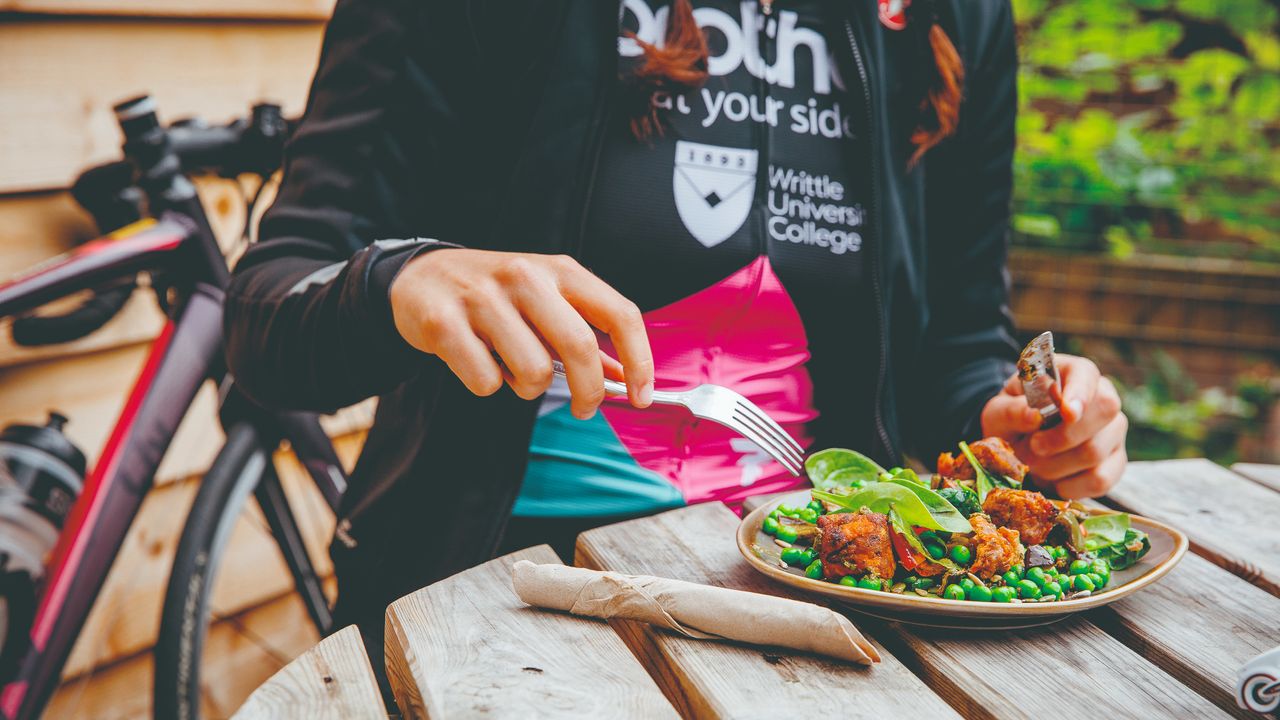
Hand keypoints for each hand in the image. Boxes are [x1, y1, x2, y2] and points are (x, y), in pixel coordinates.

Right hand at [390, 249, 653, 417]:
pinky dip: (487, 385)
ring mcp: (482, 297)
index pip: (619, 313)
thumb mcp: (547, 301)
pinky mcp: (443, 323)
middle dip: (588, 392)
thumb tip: (625, 377)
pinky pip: (486, 382)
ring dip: (526, 387)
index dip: (640, 360)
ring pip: (533, 373)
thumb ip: (586, 335)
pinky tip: (476, 361)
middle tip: (582, 409)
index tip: (641, 397)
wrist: (420, 276)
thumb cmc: (496, 295)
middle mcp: (525, 276)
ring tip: (508, 365)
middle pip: (580, 347)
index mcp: (560, 269)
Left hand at [981, 354, 1127, 497]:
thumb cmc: (1011, 420)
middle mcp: (1102, 399)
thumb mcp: (998, 412)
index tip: (1067, 412)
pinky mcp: (1115, 464)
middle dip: (1062, 437)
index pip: (1086, 375)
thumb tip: (1034, 416)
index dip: (1080, 393)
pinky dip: (1070, 486)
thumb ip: (1011, 411)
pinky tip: (1053, 481)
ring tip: (1034, 463)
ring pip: (1095, 450)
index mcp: (1072, 374)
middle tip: (1032, 446)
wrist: (1016, 447)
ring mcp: (1113, 432)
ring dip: (1055, 465)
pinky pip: (1100, 479)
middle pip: (1104, 412)